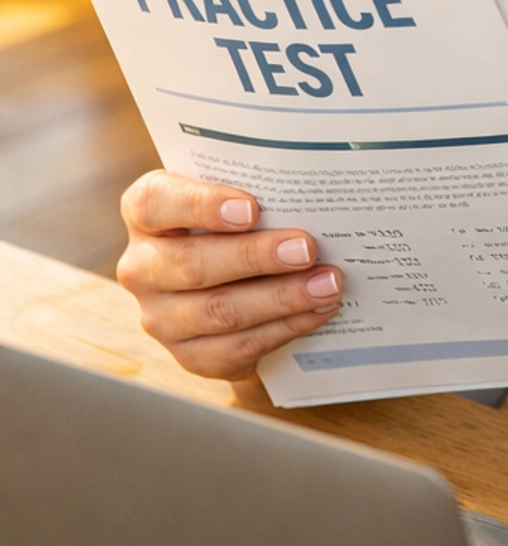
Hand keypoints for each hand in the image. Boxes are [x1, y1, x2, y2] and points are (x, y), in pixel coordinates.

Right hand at [117, 171, 343, 379]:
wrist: (231, 280)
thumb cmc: (234, 223)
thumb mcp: (232, 196)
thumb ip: (253, 190)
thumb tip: (304, 192)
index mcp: (145, 214)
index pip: (155, 204)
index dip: (202, 206)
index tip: (252, 209)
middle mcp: (142, 267)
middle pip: (192, 264)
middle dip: (256, 257)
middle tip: (307, 248)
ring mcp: (161, 317)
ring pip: (218, 311)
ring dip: (280, 298)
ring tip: (326, 284)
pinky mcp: (189, 354)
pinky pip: (237, 347)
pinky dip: (284, 328)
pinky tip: (317, 311)